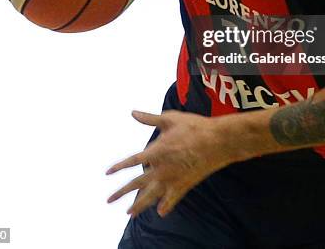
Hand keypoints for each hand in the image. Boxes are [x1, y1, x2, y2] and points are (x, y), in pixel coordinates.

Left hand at [106, 110, 231, 217]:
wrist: (217, 141)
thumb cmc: (193, 126)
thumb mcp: (170, 119)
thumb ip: (150, 118)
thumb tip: (133, 112)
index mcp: (155, 151)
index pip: (132, 161)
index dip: (118, 167)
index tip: (107, 173)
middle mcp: (161, 169)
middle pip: (136, 183)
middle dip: (121, 193)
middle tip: (108, 200)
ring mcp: (172, 180)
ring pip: (151, 196)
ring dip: (139, 205)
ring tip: (129, 213)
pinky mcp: (185, 185)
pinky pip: (172, 199)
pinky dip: (165, 206)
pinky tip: (160, 212)